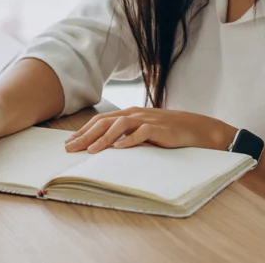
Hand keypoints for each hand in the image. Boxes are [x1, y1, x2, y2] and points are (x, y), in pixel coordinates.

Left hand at [64, 107, 236, 153]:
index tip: (69, 143)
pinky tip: (119, 149)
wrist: (195, 129)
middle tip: (70, 148)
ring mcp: (147, 120)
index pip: (101, 121)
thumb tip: (104, 147)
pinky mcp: (159, 129)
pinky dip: (129, 140)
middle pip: (105, 122)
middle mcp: (135, 114)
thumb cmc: (167, 131)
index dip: (84, 131)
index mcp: (129, 114)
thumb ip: (126, 134)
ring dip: (103, 139)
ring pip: (119, 126)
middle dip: (86, 135)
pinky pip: (141, 133)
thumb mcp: (143, 131)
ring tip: (90, 151)